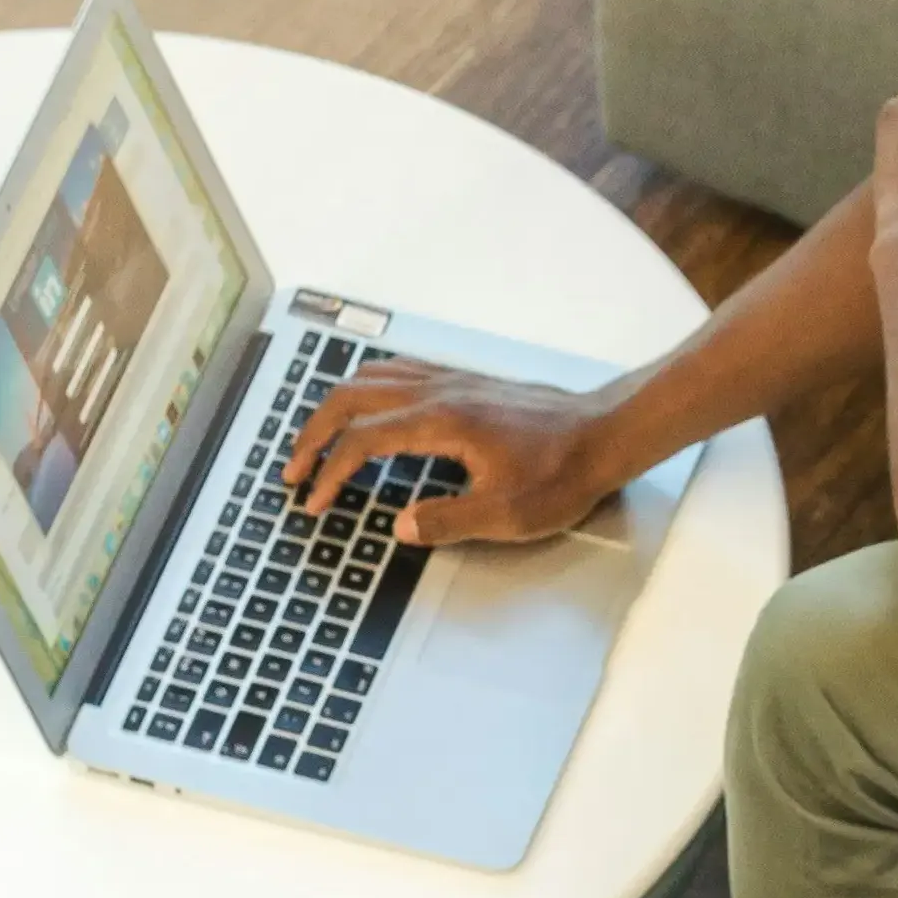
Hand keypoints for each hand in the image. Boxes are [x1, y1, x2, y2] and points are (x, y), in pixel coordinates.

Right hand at [283, 357, 618, 548]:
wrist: (605, 432)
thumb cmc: (561, 475)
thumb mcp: (507, 515)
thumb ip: (447, 521)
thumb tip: (398, 525)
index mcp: (442, 423)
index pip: (363, 441)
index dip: (329, 473)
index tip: (311, 503)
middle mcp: (439, 391)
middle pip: (352, 397)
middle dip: (314, 433)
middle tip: (292, 470)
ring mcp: (452, 380)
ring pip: (372, 377)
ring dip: (336, 407)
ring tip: (318, 441)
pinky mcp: (466, 381)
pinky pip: (399, 371)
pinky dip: (367, 389)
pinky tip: (367, 409)